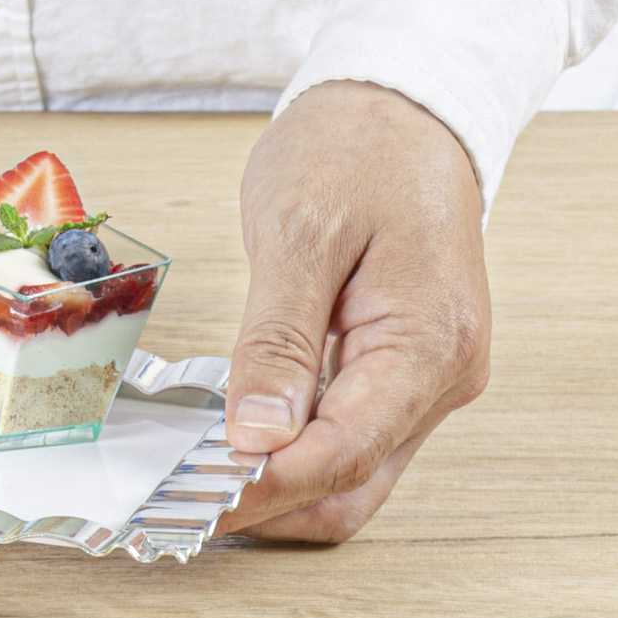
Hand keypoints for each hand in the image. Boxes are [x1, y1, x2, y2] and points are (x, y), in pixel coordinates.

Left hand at [221, 81, 489, 541]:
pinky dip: (291, 454)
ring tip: (190, 485)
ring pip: (352, 473)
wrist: (403, 110)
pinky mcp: (398, 368)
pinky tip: (230, 449)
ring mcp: (424, 378)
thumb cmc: (356, 151)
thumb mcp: (299, 234)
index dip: (266, 486)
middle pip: (353, 486)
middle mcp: (440, 377)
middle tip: (176, 507)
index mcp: (428, 344)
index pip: (344, 453)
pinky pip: (348, 436)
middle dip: (269, 507)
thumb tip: (256, 434)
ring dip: (278, 489)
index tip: (191, 497)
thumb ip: (278, 340)